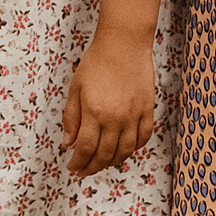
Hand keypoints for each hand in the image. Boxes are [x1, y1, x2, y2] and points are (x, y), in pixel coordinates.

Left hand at [60, 35, 155, 176]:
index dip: (78, 163)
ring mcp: (134, 116)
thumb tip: (68, 143)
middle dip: (92, 167)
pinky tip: (124, 149)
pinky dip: (133, 149)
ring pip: (125, 151)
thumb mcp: (76, 88)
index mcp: (94, 112)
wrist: (123, 44)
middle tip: (84, 171)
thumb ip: (71, 117)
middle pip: (104, 155)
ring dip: (112, 162)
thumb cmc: (96, 61)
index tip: (73, 168)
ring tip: (102, 163)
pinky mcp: (147, 110)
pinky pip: (143, 138)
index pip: (85, 149)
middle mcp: (115, 118)